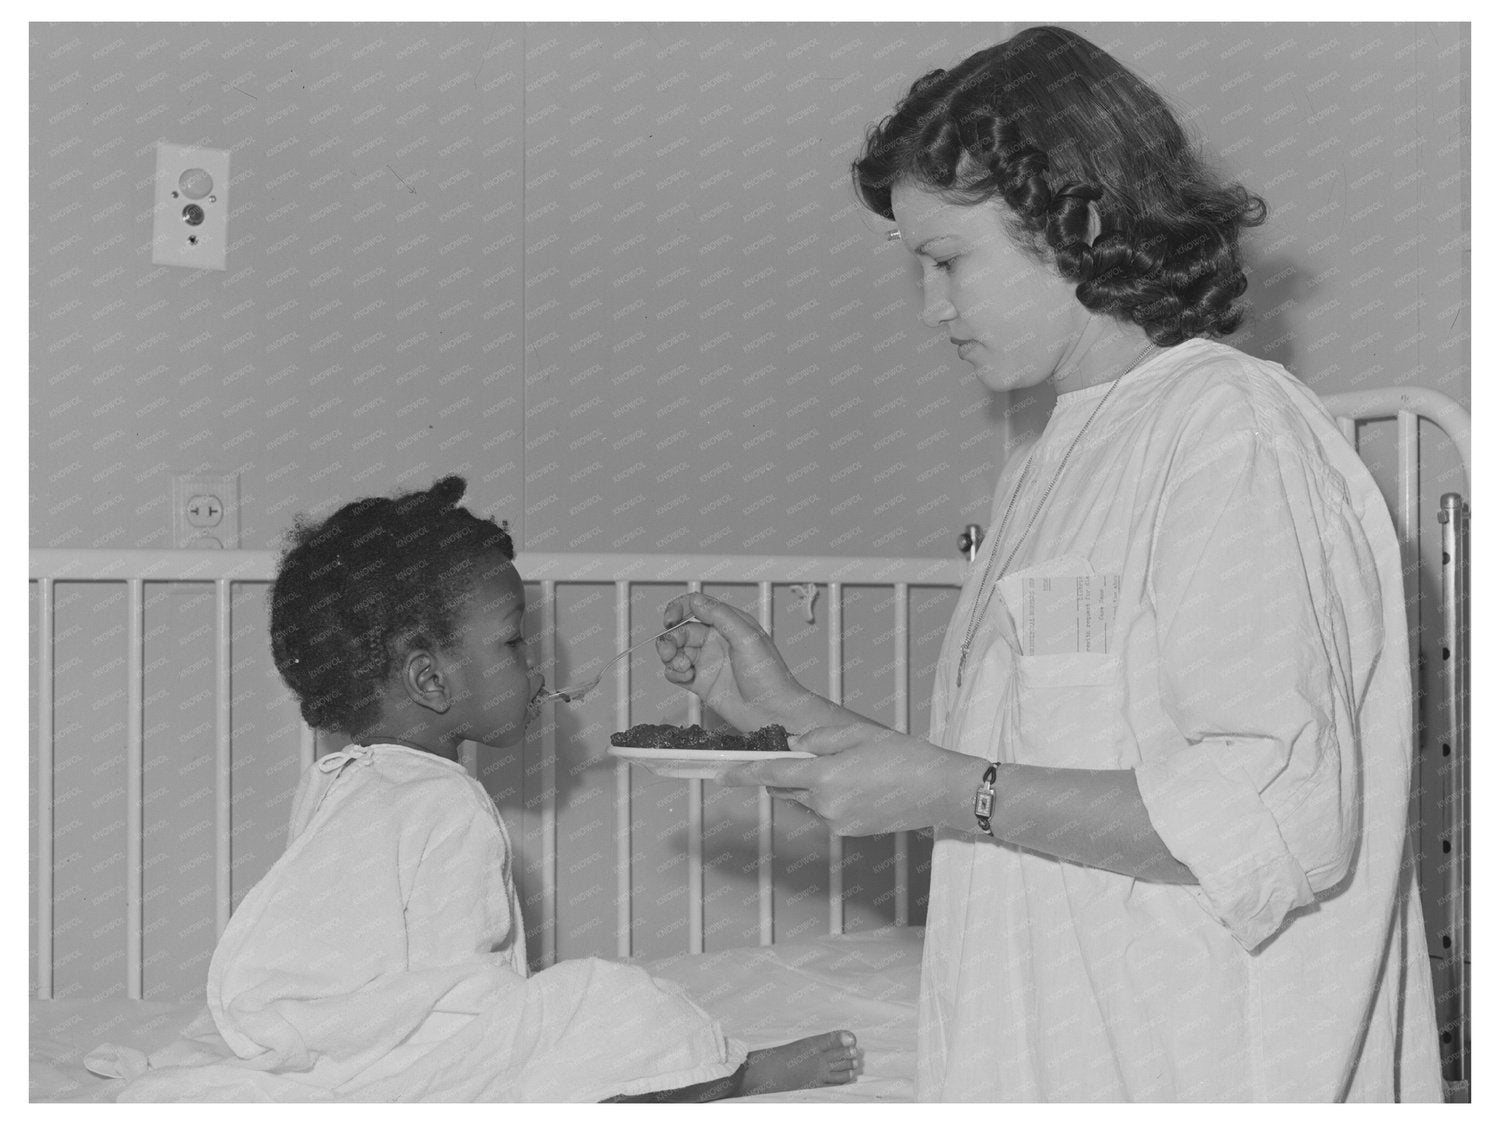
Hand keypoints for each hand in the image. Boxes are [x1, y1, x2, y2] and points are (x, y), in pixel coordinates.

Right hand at [655, 593, 811, 731]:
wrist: (772, 712)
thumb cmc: (769, 675)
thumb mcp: (747, 637)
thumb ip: (720, 615)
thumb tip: (696, 601)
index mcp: (729, 624)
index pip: (697, 607)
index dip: (679, 609)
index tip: (671, 618)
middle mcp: (716, 641)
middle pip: (682, 630)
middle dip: (671, 637)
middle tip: (670, 649)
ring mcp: (708, 662)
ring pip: (676, 650)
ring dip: (670, 655)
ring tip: (680, 664)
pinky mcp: (701, 683)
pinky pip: (676, 672)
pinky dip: (673, 673)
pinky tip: (686, 676)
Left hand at [719, 721, 974, 836]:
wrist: (940, 791)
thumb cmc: (903, 755)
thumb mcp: (857, 734)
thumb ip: (817, 738)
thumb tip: (791, 744)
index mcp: (825, 775)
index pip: (772, 774)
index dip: (743, 773)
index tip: (719, 775)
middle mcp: (825, 804)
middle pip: (786, 788)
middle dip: (785, 773)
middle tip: (802, 753)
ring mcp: (836, 822)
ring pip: (805, 800)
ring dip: (811, 784)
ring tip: (848, 767)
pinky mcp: (848, 832)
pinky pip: (824, 811)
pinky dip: (828, 797)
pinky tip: (858, 784)